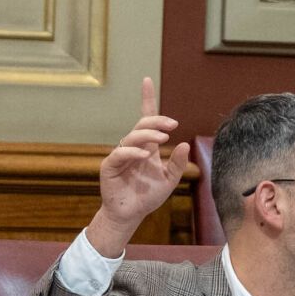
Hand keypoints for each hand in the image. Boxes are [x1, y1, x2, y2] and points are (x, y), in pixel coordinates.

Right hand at [92, 78, 188, 252]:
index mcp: (146, 147)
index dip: (146, 99)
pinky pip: (120, 154)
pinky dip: (132, 152)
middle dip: (156, 121)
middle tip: (172, 125)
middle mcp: (133, 147)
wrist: (130, 215)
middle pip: (142, 125)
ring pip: (132, 137)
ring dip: (148, 135)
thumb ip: (176, 164)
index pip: (146, 118)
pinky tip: (144, 155)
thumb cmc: (147, 196)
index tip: (147, 80)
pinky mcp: (110, 167)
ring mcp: (120, 155)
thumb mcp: (168, 180)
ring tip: (162, 138)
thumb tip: (184, 145)